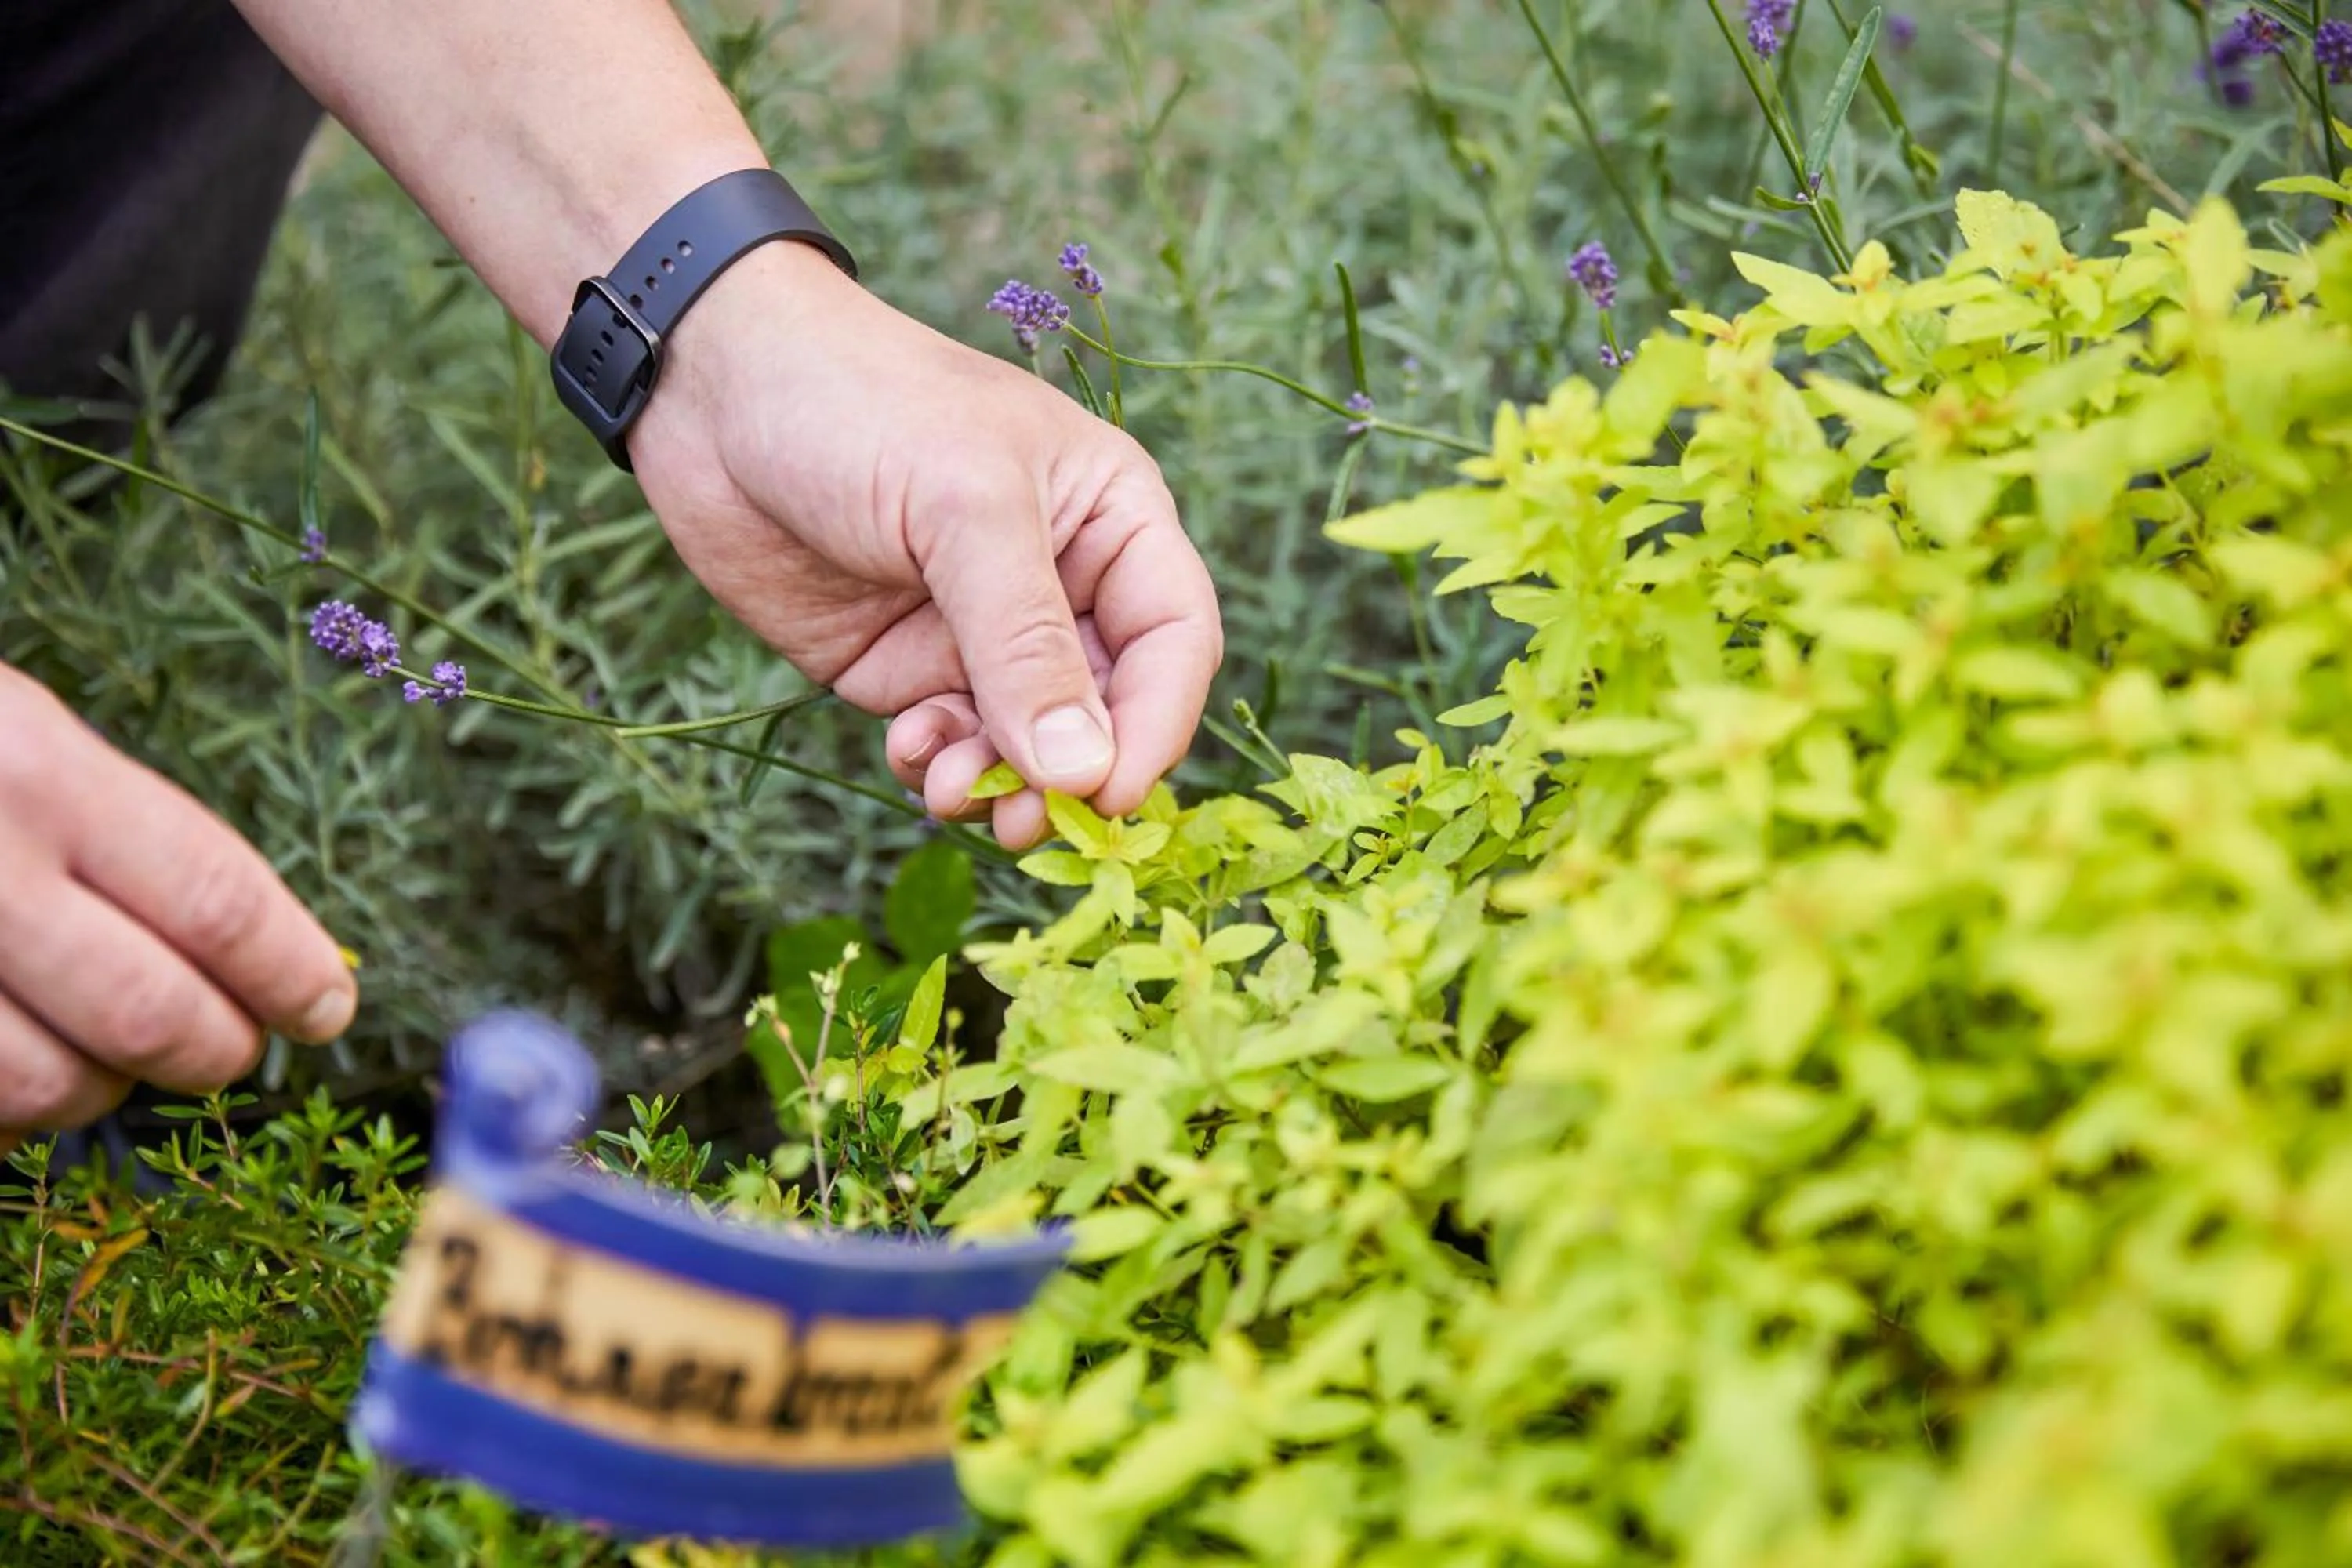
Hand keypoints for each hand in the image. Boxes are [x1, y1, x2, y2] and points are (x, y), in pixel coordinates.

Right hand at [0, 664, 358, 1158]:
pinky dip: (1, 1111)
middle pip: (151, 1014)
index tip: (329, 1008)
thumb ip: (124, 837)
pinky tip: (11, 1060)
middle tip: (232, 1050)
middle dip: (217, 1051)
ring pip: (46, 1088)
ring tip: (109, 1058)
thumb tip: (269, 952)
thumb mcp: (20, 736)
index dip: (293, 972)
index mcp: (36, 769)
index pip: (219, 900)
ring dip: (102, 1094)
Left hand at [626, 241, 1222, 848]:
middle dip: (1069, 776)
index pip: (1174, 643)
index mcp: (1112, 521)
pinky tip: (906, 751)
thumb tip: (1082, 770)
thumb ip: (1024, 641)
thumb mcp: (961, 507)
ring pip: (1029, 746)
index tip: (1107, 794)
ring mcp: (981, 633)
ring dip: (1001, 786)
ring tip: (951, 793)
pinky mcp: (907, 666)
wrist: (710, 387)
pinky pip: (953, 745)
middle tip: (1024, 824)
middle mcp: (1062, 585)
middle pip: (1108, 714)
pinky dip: (940, 767)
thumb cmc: (860, 402)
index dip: (1154, 726)